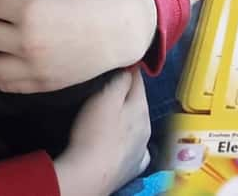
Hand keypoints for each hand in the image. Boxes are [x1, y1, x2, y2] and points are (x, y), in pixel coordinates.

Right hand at [54, 68, 150, 195]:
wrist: (90, 174)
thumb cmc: (94, 131)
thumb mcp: (105, 96)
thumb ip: (121, 79)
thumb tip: (131, 67)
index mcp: (141, 107)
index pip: (138, 79)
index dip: (128, 69)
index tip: (118, 63)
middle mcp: (147, 126)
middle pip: (139, 102)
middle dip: (127, 94)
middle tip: (108, 90)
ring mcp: (142, 148)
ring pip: (138, 124)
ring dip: (128, 117)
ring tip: (112, 116)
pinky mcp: (134, 165)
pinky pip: (136, 148)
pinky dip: (130, 142)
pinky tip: (122, 142)